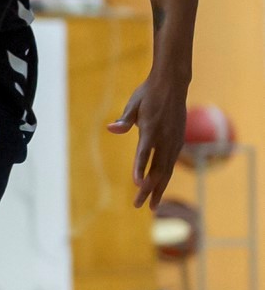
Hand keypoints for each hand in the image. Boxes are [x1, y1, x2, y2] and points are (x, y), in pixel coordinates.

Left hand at [109, 67, 188, 207]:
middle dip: (148, 189)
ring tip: (152, 206)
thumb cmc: (148, 94)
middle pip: (157, 168)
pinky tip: (160, 188)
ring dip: (158, 189)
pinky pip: (171, 163)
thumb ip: (125, 119)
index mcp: (151, 129)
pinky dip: (165, 177)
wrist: (173, 83)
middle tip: (138, 206)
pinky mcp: (178, 140)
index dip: (140, 169)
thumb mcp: (133, 104)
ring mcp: (174, 140)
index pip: (145, 153)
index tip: (137, 184)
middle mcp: (165, 138)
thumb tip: (111, 128)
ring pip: (166, 170)